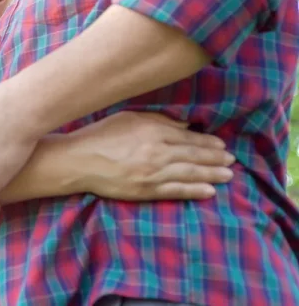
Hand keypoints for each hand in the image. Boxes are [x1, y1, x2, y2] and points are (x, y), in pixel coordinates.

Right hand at [70, 111, 233, 200]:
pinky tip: (209, 191)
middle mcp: (157, 152)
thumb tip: (184, 125)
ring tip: (228, 175)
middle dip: (215, 158)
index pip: (187, 137)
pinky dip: (195, 191)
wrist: (79, 160)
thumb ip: (157, 120)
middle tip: (231, 160)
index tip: (221, 144)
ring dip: (212, 174)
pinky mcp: (146, 190)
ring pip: (190, 173)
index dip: (207, 142)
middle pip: (193, 155)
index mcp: (152, 131)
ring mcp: (153, 173)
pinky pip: (176, 191)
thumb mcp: (128, 118)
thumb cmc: (100, 135)